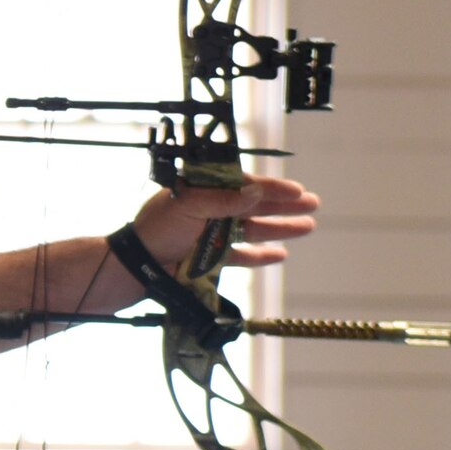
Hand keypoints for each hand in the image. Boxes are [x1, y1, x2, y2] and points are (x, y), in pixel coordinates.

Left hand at [130, 174, 319, 269]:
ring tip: (307, 226)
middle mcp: (211, 210)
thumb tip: (256, 191)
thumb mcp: (189, 206)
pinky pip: (241, 255)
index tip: (296, 189)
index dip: (271, 187)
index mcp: (203, 190)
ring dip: (280, 228)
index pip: (244, 185)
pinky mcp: (210, 259)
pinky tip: (281, 254)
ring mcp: (212, 235)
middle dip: (284, 205)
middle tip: (313, 203)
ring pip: (253, 230)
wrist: (137, 264)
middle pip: (254, 206)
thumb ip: (224, 200)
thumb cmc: (157, 228)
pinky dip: (260, 255)